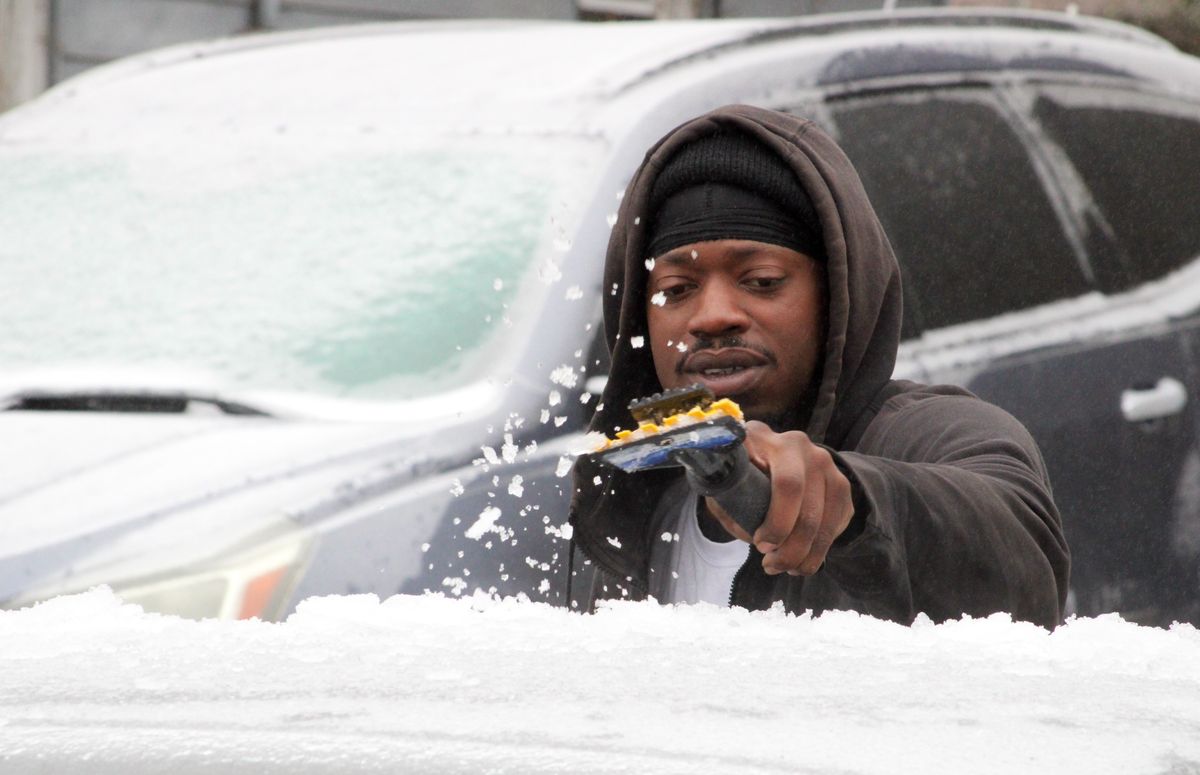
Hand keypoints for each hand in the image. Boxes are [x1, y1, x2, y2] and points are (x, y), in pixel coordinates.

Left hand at [705, 420, 854, 575]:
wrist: (770, 455)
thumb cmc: (740, 474)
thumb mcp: (725, 485)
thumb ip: (732, 507)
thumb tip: (754, 537)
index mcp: (769, 441)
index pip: (788, 485)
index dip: (777, 523)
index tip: (760, 544)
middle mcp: (804, 448)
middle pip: (809, 510)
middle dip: (791, 548)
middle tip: (770, 565)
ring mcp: (827, 465)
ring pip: (825, 523)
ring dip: (806, 555)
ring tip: (785, 568)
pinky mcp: (841, 485)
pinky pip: (836, 525)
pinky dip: (819, 550)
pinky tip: (801, 559)